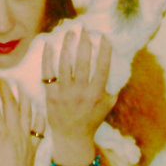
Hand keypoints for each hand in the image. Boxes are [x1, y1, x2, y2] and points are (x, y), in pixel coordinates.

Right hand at [0, 76, 42, 165]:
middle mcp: (15, 133)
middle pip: (11, 103)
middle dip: (4, 87)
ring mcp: (27, 139)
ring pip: (27, 111)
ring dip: (22, 96)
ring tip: (17, 85)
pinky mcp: (34, 147)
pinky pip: (39, 128)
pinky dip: (38, 116)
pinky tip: (36, 109)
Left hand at [43, 30, 115, 163]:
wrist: (72, 137)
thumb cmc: (92, 119)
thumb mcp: (107, 104)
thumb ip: (112, 86)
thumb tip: (117, 65)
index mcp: (96, 94)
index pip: (101, 68)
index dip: (104, 51)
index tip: (104, 37)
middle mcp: (80, 92)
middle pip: (82, 62)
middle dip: (84, 43)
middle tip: (84, 29)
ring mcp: (64, 93)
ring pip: (65, 64)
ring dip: (67, 46)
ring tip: (70, 32)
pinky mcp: (50, 95)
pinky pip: (48, 72)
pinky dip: (48, 58)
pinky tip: (49, 44)